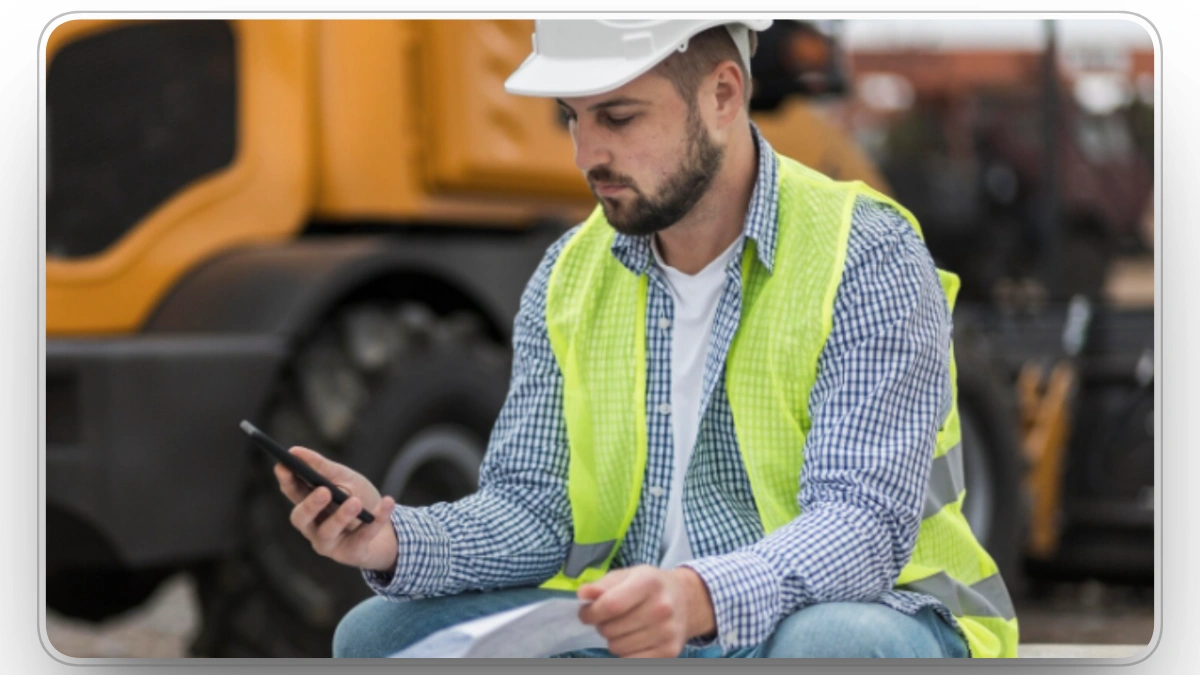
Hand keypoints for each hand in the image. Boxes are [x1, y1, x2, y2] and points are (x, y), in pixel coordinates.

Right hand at [274, 446, 397, 571]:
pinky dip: (377, 518)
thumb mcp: (344, 478)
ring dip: (342, 516)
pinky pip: (363, 537)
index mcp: (309, 505)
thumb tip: (296, 451)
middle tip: (324, 491)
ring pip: (328, 532)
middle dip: (310, 504)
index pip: (292, 492)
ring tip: (355, 501)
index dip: (286, 480)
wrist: (388, 531)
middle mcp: (313, 526)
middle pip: (301, 518)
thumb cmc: (359, 499)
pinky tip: (388, 502)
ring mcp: (330, 543)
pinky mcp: (351, 553)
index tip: (284, 465)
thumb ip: (322, 468)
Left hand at [576, 564, 715, 657]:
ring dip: (613, 639)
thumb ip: (603, 584)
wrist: (685, 600)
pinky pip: (629, 660)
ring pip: (617, 647)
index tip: (586, 613)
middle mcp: (662, 608)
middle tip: (609, 618)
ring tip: (623, 626)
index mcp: (649, 582)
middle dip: (601, 625)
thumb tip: (583, 593)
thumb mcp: (627, 575)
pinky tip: (633, 638)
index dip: (591, 613)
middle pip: (610, 629)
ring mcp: (667, 632)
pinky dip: (625, 652)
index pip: (610, 605)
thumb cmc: (650, 586)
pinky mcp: (669, 651)